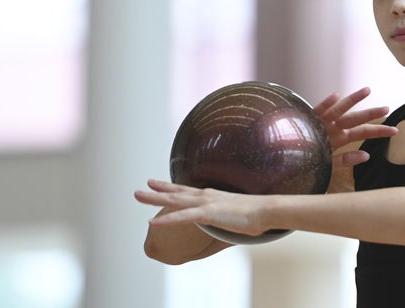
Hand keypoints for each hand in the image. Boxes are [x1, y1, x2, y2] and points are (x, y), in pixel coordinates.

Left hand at [136, 179, 265, 235]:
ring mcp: (205, 204)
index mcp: (212, 196)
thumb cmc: (256, 213)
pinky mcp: (208, 214)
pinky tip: (151, 222)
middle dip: (156, 190)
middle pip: (175, 192)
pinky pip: (182, 217)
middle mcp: (205, 196)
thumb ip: (226, 214)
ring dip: (154, 198)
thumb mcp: (236, 212)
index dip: (169, 186)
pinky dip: (166, 219)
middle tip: (139, 189)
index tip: (155, 183)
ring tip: (138, 195)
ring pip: (174, 201)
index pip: (186, 190)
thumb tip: (227, 219)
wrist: (266, 210)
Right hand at [313, 87, 397, 170]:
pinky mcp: (307, 119)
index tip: (395, 130)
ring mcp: (320, 122)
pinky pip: (317, 110)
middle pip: (354, 120)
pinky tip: (335, 96)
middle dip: (370, 114)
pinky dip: (325, 104)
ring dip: (353, 101)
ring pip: (339, 110)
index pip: (362, 132)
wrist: (285, 161)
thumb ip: (346, 160)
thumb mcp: (329, 165)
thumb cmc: (307, 163)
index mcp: (339, 138)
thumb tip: (367, 156)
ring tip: (367, 91)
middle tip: (387, 109)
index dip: (378, 131)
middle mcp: (332, 128)